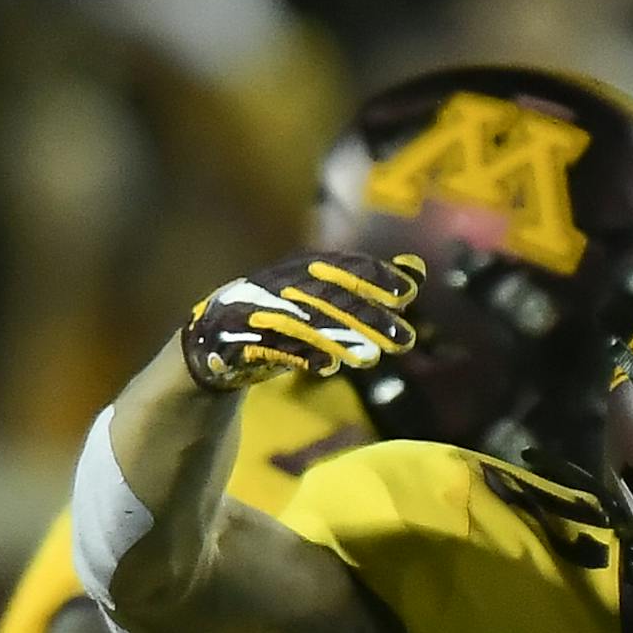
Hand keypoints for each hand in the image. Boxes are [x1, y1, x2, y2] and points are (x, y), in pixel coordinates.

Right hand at [178, 252, 422, 391]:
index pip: (338, 266)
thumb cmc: (282, 318)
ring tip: (372, 358)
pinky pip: (269, 348)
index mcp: (295, 270)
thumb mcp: (326, 298)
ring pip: (299, 323)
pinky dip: (298, 355)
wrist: (214, 347)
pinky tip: (327, 367)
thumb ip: (369, 282)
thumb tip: (417, 267)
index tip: (408, 291)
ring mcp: (251, 312)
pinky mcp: (234, 341)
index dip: (372, 275)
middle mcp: (273, 285)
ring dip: (336, 339)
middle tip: (405, 340)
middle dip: (365, 315)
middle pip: (324, 297)